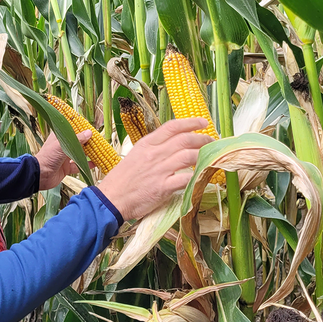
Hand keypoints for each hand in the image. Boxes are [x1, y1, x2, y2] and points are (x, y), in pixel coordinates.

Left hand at [36, 130, 94, 190]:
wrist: (40, 175)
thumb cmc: (49, 157)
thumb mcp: (63, 146)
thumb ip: (77, 140)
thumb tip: (89, 132)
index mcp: (59, 137)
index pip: (71, 130)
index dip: (81, 129)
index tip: (91, 128)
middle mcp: (62, 147)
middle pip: (77, 143)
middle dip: (88, 142)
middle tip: (99, 141)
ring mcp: (64, 158)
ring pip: (79, 154)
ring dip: (88, 154)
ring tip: (99, 151)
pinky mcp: (66, 168)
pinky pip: (78, 166)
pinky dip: (86, 165)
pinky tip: (95, 164)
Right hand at [96, 118, 213, 220]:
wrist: (111, 199)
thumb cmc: (122, 179)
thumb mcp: (135, 156)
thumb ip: (153, 149)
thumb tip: (172, 145)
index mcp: (146, 144)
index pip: (172, 127)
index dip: (190, 122)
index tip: (203, 122)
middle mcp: (154, 154)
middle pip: (184, 140)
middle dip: (202, 139)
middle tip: (211, 141)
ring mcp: (159, 171)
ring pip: (188, 156)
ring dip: (203, 156)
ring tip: (210, 158)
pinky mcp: (162, 188)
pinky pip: (185, 179)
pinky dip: (197, 177)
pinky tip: (202, 177)